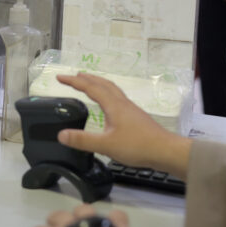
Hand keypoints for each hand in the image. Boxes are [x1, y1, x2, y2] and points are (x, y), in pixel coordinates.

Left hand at [30, 204, 180, 226]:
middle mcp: (92, 218)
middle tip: (77, 225)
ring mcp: (70, 224)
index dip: (117, 220)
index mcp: (116, 226)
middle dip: (80, 214)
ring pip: (59, 215)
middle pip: (84, 208)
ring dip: (57, 221)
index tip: (115, 223)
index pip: (118, 216)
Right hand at [56, 73, 190, 178]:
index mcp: (113, 105)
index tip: (60, 77)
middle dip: (86, 78)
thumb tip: (61, 134)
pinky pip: (117, 97)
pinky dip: (107, 93)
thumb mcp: (106, 145)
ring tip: (89, 83)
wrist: (165, 150)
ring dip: (98, 83)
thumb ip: (83, 140)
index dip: (73, 81)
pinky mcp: (135, 116)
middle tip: (73, 76)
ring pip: (111, 89)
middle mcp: (121, 103)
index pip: (90, 88)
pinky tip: (108, 105)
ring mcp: (130, 109)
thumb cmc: (137, 146)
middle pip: (102, 84)